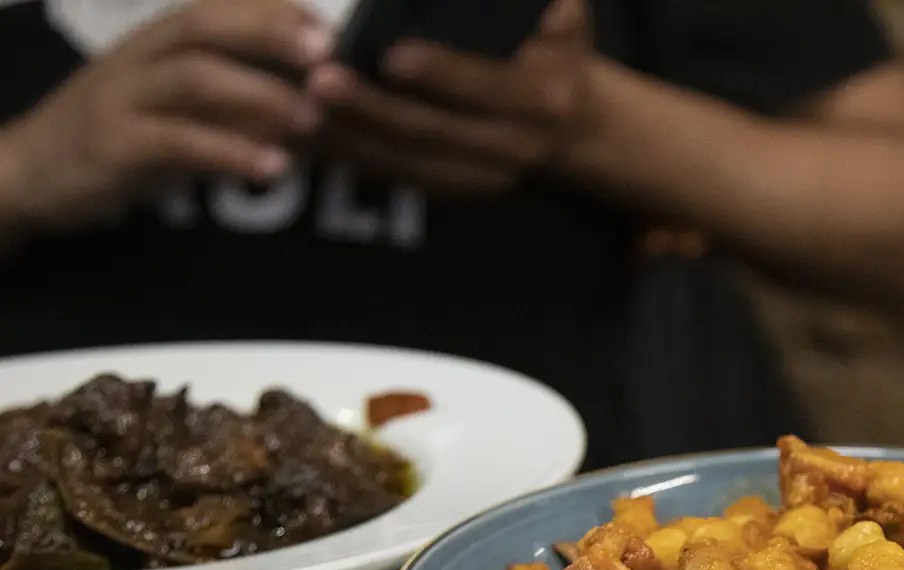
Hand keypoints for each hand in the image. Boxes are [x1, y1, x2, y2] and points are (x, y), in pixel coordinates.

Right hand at [0, 0, 330, 235]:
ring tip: (312, 118)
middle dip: (269, 33)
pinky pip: (178, 141)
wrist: (35, 172)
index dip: (272, 11)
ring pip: (193, 78)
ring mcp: (123, 97)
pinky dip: (229, 151)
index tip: (328, 27)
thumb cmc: (124, 141)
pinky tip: (272, 166)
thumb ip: (236, 110)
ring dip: (258, 95)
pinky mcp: (114, 144)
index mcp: (158, 42)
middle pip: (205, 26)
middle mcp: (141, 57)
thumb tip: (307, 113)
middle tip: (327, 55)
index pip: (217, 8)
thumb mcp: (183, 117)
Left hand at [308, 0, 591, 196]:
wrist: (570, 116)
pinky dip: (362, 159)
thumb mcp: (556, 8)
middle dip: (377, 108)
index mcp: (544, 94)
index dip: (441, 72)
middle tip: (322, 81)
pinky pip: (406, 179)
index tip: (391, 54)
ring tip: (306, 110)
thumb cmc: (549, 38)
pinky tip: (321, 136)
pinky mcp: (464, 191)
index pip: (487, 85)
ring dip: (357, 140)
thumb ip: (513, 0)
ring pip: (415, 163)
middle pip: (439, 130)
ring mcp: (491, 176)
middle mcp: (520, 144)